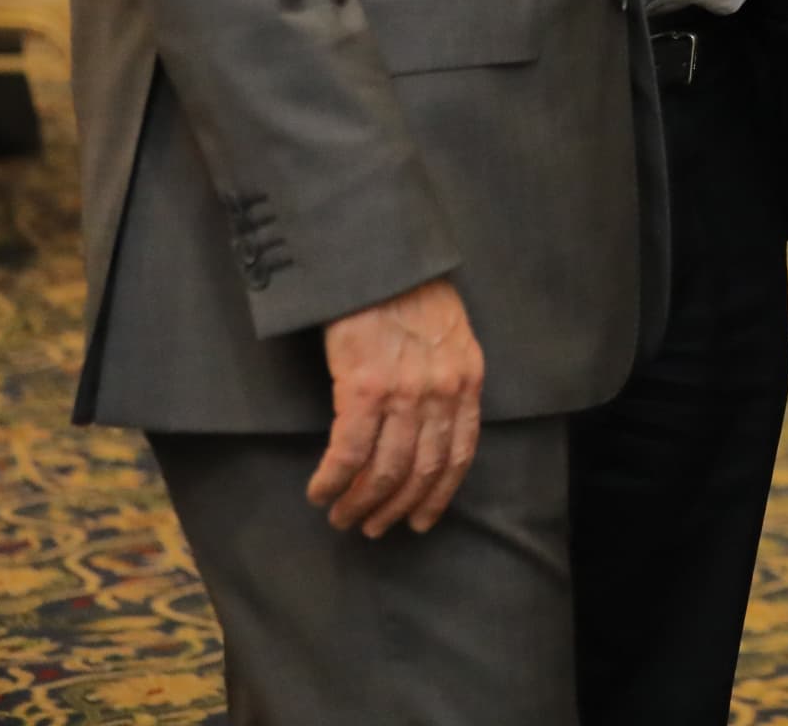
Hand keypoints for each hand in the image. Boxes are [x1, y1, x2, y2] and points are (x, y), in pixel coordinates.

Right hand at [308, 277, 483, 536]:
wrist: (380, 260)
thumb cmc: (408, 293)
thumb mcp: (449, 336)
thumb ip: (446, 378)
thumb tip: (430, 425)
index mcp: (468, 379)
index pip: (461, 453)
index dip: (440, 494)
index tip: (423, 520)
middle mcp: (442, 392)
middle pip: (423, 470)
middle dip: (397, 507)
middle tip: (373, 527)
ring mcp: (405, 393)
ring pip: (386, 470)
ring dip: (361, 502)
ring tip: (342, 516)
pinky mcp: (364, 389)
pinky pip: (349, 452)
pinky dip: (333, 480)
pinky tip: (320, 491)